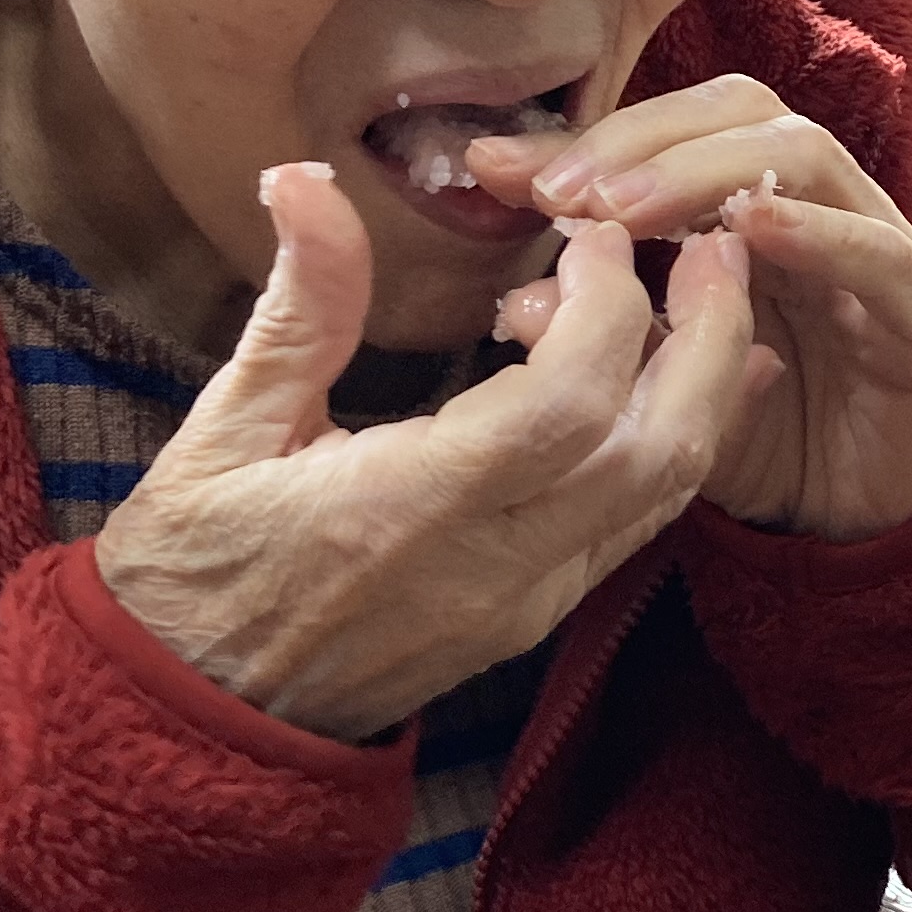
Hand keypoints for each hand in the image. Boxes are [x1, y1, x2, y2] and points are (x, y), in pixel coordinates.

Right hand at [94, 164, 767, 740]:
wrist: (199, 730)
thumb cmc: (190, 573)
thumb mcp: (221, 432)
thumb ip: (297, 309)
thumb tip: (307, 181)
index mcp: (405, 509)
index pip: (563, 405)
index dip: (603, 306)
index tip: (588, 232)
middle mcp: (489, 567)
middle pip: (654, 452)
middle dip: (704, 340)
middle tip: (712, 247)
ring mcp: (524, 603)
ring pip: (665, 495)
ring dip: (709, 391)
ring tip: (720, 297)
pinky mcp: (534, 619)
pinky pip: (636, 528)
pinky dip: (677, 447)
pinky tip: (694, 385)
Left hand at [491, 76, 911, 543]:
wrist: (870, 525)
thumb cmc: (766, 437)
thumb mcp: (662, 387)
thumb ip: (603, 342)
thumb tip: (518, 304)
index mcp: (749, 206)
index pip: (672, 131)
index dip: (588, 141)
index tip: (498, 173)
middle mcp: (817, 207)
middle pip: (739, 111)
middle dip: (640, 142)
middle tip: (560, 193)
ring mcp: (880, 249)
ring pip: (806, 155)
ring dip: (707, 172)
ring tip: (626, 209)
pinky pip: (878, 253)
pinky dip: (817, 232)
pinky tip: (752, 226)